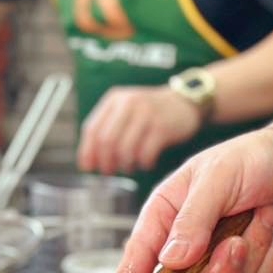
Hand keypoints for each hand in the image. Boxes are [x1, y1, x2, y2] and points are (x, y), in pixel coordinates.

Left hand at [77, 86, 202, 175]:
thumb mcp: (125, 112)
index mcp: (114, 100)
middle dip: (105, 162)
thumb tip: (87, 163)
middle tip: (109, 172)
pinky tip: (146, 163)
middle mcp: (128, 104)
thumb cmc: (150, 113)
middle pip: (106, 141)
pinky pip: (145, 154)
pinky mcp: (162, 127)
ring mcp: (146, 114)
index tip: (88, 168)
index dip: (87, 152)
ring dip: (125, 165)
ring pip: (125, 149)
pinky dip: (143, 164)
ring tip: (129, 167)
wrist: (185, 102)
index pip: (92, 129)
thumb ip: (106, 130)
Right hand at [101, 125, 272, 272]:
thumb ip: (193, 219)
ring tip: (259, 216)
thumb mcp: (217, 177)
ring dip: (247, 254)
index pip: (139, 257)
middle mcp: (185, 246)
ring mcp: (215, 264)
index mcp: (165, 217)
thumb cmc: (253, 160)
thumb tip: (171, 261)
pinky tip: (271, 225)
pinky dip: (268, 256)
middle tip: (233, 245)